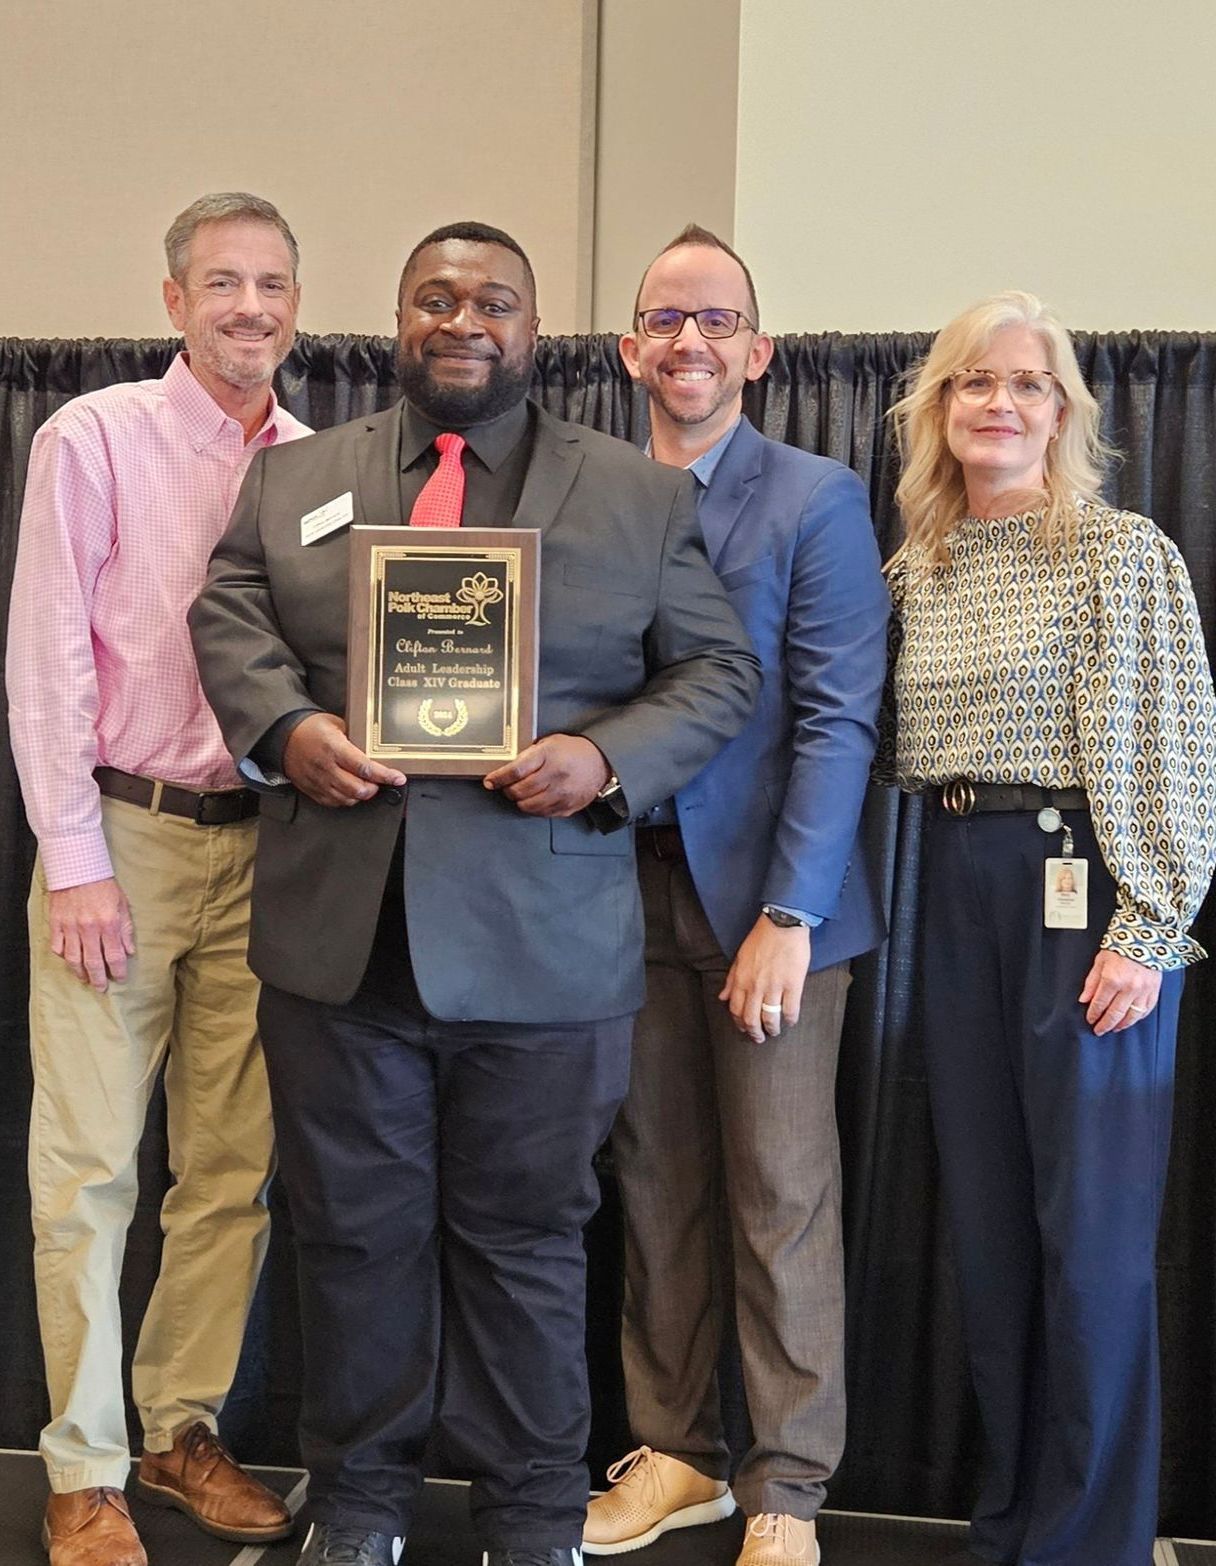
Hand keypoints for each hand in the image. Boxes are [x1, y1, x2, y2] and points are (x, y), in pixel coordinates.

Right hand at [48, 878, 134, 991]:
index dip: (118, 970)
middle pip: (93, 962)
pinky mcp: (57, 923)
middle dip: (98, 978)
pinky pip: (58, 946)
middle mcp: (89, 929)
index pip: (114, 955)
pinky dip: (63, 956)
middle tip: (101, 988)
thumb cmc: (104, 885)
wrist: (78, 869)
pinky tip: (69, 960)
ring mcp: (70, 927)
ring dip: (80, 972)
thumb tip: (130, 951)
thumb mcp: (122, 904)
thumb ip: (126, 929)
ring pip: (74, 958)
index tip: (120, 978)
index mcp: (108, 924)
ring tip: (85, 979)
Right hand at [282, 713, 405, 806]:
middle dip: (374, 787)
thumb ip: (355, 737)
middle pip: (358, 789)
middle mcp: (326, 768)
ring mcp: (318, 782)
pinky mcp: (312, 791)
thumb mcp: (336, 724)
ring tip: (365, 784)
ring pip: (347, 799)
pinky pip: (334, 802)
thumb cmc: (311, 728)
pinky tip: (350, 790)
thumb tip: (373, 749)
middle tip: (378, 780)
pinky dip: (346, 799)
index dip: (385, 775)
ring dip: (361, 795)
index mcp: (334, 749)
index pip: (365, 767)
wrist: (283, 737)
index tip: (398, 778)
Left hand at [483, 734, 610, 816]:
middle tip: (507, 786)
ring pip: (528, 806)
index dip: (498, 778)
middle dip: (507, 790)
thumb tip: (505, 767)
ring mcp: (561, 794)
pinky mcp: (566, 807)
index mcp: (548, 756)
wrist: (600, 763)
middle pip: (519, 791)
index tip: (489, 781)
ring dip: (519, 801)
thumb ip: (529, 754)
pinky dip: (533, 808)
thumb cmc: (572, 751)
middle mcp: (555, 776)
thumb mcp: (550, 743)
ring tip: (520, 793)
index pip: (516, 771)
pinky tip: (535, 799)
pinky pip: (541, 814)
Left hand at [719, 914, 810, 1043]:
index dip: (740, 1024)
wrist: (781, 924)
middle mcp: (756, 986)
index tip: (745, 1029)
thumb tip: (722, 998)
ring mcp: (774, 987)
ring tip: (774, 1031)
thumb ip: (731, 980)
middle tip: (759, 1038)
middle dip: (755, 1033)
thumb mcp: (739, 958)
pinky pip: (790, 1010)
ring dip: (772, 1029)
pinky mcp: (793, 984)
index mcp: (742, 980)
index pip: (736, 1010)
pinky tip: (790, 1021)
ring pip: (770, 1018)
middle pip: (751, 1019)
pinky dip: (789, 1020)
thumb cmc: (761, 939)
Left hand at [1078, 949, 1161, 1035]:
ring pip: (1131, 1016)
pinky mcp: (1154, 991)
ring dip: (1121, 1025)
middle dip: (1105, 1025)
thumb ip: (1092, 982)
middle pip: (1114, 1014)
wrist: (1145, 939)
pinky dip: (1137, 1018)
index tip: (1090, 1019)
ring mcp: (1143, 991)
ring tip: (1114, 1028)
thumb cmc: (1121, 947)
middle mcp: (1128, 988)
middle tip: (1099, 1030)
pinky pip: (1146, 1010)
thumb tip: (1084, 999)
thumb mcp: (1100, 961)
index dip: (1093, 1014)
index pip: (1099, 1004)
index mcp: (1112, 979)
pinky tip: (1131, 1020)